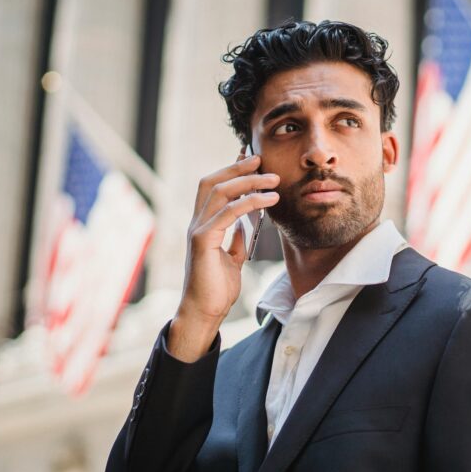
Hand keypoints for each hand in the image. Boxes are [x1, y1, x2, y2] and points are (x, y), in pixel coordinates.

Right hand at [168, 150, 279, 361]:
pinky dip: (250, 203)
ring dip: (249, 182)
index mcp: (203, 225)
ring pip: (221, 192)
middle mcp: (197, 223)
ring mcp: (197, 230)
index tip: (251, 159)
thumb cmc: (216, 289)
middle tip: (260, 158)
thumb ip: (235, 240)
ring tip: (273, 179)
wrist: (204, 313)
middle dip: (236, 167)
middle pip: (213, 181)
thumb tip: (244, 225)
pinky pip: (228, 213)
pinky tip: (269, 200)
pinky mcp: (202, 241)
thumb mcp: (231, 259)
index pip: (213, 188)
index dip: (230, 171)